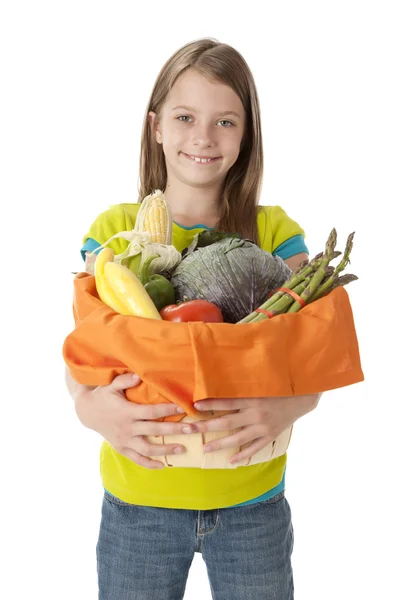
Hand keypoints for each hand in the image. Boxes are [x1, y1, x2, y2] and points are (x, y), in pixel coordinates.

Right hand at [73, 372, 196, 468]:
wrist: (87, 413)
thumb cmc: (104, 396)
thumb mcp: (111, 386)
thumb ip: (125, 381)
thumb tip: (138, 375)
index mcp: (128, 412)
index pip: (151, 411)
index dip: (168, 409)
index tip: (184, 407)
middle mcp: (128, 428)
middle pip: (154, 430)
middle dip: (174, 430)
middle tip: (192, 429)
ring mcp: (125, 440)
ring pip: (148, 448)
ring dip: (166, 450)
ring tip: (183, 449)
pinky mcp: (121, 448)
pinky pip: (137, 459)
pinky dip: (150, 464)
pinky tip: (164, 466)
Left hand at [191, 394, 321, 463]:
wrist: (303, 398)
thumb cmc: (280, 386)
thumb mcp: (262, 383)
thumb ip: (244, 385)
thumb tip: (223, 381)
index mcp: (253, 399)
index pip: (227, 402)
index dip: (210, 404)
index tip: (194, 405)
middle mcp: (256, 414)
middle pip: (227, 422)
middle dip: (207, 427)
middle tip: (190, 430)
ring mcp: (263, 427)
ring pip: (237, 439)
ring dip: (220, 444)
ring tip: (205, 448)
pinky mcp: (270, 436)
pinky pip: (254, 448)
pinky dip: (243, 455)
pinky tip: (231, 461)